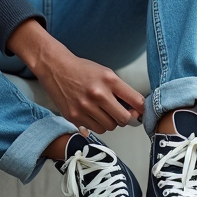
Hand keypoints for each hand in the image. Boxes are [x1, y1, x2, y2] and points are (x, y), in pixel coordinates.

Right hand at [8, 19, 144, 133]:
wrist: (55, 67)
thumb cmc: (81, 70)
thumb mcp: (105, 73)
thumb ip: (120, 90)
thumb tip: (134, 110)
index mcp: (109, 80)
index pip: (136, 101)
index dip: (141, 109)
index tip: (140, 111)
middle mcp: (98, 94)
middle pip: (124, 119)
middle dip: (125, 118)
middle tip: (121, 113)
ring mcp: (85, 107)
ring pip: (110, 127)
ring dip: (110, 122)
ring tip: (102, 111)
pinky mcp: (74, 116)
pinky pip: (94, 129)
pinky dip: (96, 125)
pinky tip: (92, 114)